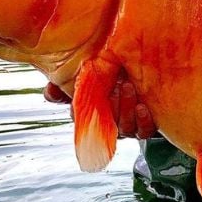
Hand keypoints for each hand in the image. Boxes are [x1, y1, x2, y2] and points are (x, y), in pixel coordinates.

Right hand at [42, 80, 156, 138]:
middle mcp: (110, 121)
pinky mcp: (147, 127)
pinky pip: (143, 131)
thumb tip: (49, 90)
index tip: (78, 99)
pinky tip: (142, 107)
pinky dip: (142, 121)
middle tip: (113, 84)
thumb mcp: (96, 70)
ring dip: (125, 109)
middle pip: (104, 122)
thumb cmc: (119, 72)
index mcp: (94, 110)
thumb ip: (72, 78)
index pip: (79, 116)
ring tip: (128, 87)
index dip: (76, 110)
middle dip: (108, 105)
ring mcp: (128, 125)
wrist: (151, 73)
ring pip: (124, 127)